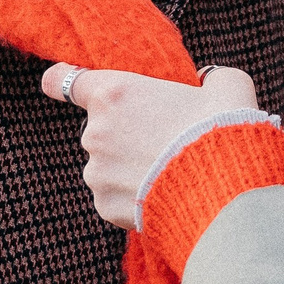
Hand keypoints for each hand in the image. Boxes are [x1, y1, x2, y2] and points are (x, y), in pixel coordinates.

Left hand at [44, 63, 257, 228]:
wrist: (224, 192)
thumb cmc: (221, 132)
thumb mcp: (228, 87)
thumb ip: (210, 78)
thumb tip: (206, 82)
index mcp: (116, 93)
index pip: (65, 80)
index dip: (60, 79)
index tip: (56, 82)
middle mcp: (96, 131)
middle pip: (100, 128)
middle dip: (125, 133)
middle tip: (164, 140)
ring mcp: (97, 171)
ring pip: (107, 164)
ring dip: (129, 166)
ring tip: (169, 172)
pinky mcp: (105, 205)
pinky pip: (114, 196)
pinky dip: (132, 196)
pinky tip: (163, 195)